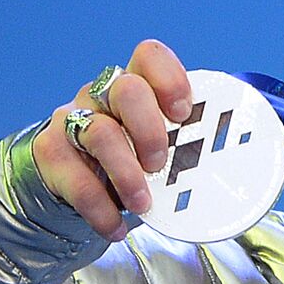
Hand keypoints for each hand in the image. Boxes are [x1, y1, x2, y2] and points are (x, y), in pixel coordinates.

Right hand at [32, 39, 193, 240]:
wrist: (71, 186)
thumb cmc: (129, 162)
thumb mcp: (157, 151)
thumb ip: (184, 150)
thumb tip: (232, 175)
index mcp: (135, 85)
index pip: (149, 56)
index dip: (169, 79)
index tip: (184, 114)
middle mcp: (101, 95)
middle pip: (126, 90)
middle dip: (150, 129)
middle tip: (160, 164)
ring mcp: (73, 120)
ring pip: (100, 133)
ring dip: (127, 175)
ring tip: (142, 204)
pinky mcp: (51, 152)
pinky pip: (76, 178)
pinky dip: (101, 209)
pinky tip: (116, 227)